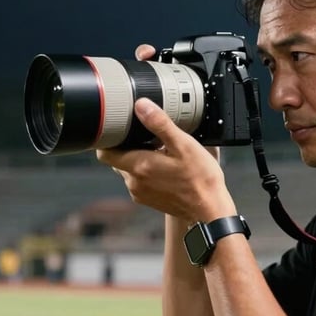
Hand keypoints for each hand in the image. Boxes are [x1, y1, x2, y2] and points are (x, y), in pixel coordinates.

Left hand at [95, 46, 233, 220]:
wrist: (210, 210)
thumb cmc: (200, 180)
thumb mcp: (183, 145)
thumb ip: (160, 124)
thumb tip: (141, 106)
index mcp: (139, 166)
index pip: (105, 153)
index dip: (108, 139)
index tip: (118, 129)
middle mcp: (134, 182)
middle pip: (117, 159)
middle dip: (127, 146)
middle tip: (146, 137)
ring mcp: (140, 193)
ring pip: (129, 169)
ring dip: (139, 159)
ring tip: (160, 151)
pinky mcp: (149, 200)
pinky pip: (140, 180)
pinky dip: (147, 171)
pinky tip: (166, 167)